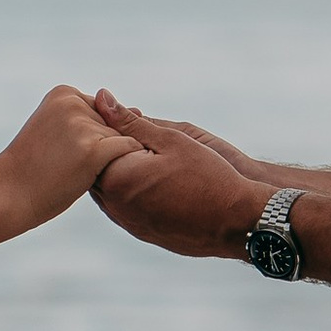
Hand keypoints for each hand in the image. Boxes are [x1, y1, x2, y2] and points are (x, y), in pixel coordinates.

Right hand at [0, 84, 133, 228]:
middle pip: (113, 126)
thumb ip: (94, 119)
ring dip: (107, 161)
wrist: (6, 194)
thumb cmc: (34, 168)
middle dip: (99, 150)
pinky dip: (122, 167)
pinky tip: (91, 178)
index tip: (63, 153)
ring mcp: (83, 125)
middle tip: (66, 165)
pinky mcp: (93, 149)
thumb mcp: (58, 130)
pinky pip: (128, 152)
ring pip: (120, 141)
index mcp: (64, 93)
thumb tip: (141, 111)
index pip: (101, 113)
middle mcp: (74, 103)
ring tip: (72, 173)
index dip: (89, 139)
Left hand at [88, 96, 267, 259]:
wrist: (236, 222)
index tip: (119, 115)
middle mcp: (115, 205)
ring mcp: (128, 222)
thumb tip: (102, 97)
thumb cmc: (208, 176)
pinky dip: (129, 189)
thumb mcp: (171, 139)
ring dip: (118, 170)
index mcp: (117, 179)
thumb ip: (130, 121)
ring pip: (109, 190)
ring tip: (139, 151)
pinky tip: (148, 177)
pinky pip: (124, 206)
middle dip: (108, 148)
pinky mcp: (142, 233)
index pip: (94, 147)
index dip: (103, 126)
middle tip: (126, 130)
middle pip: (97, 170)